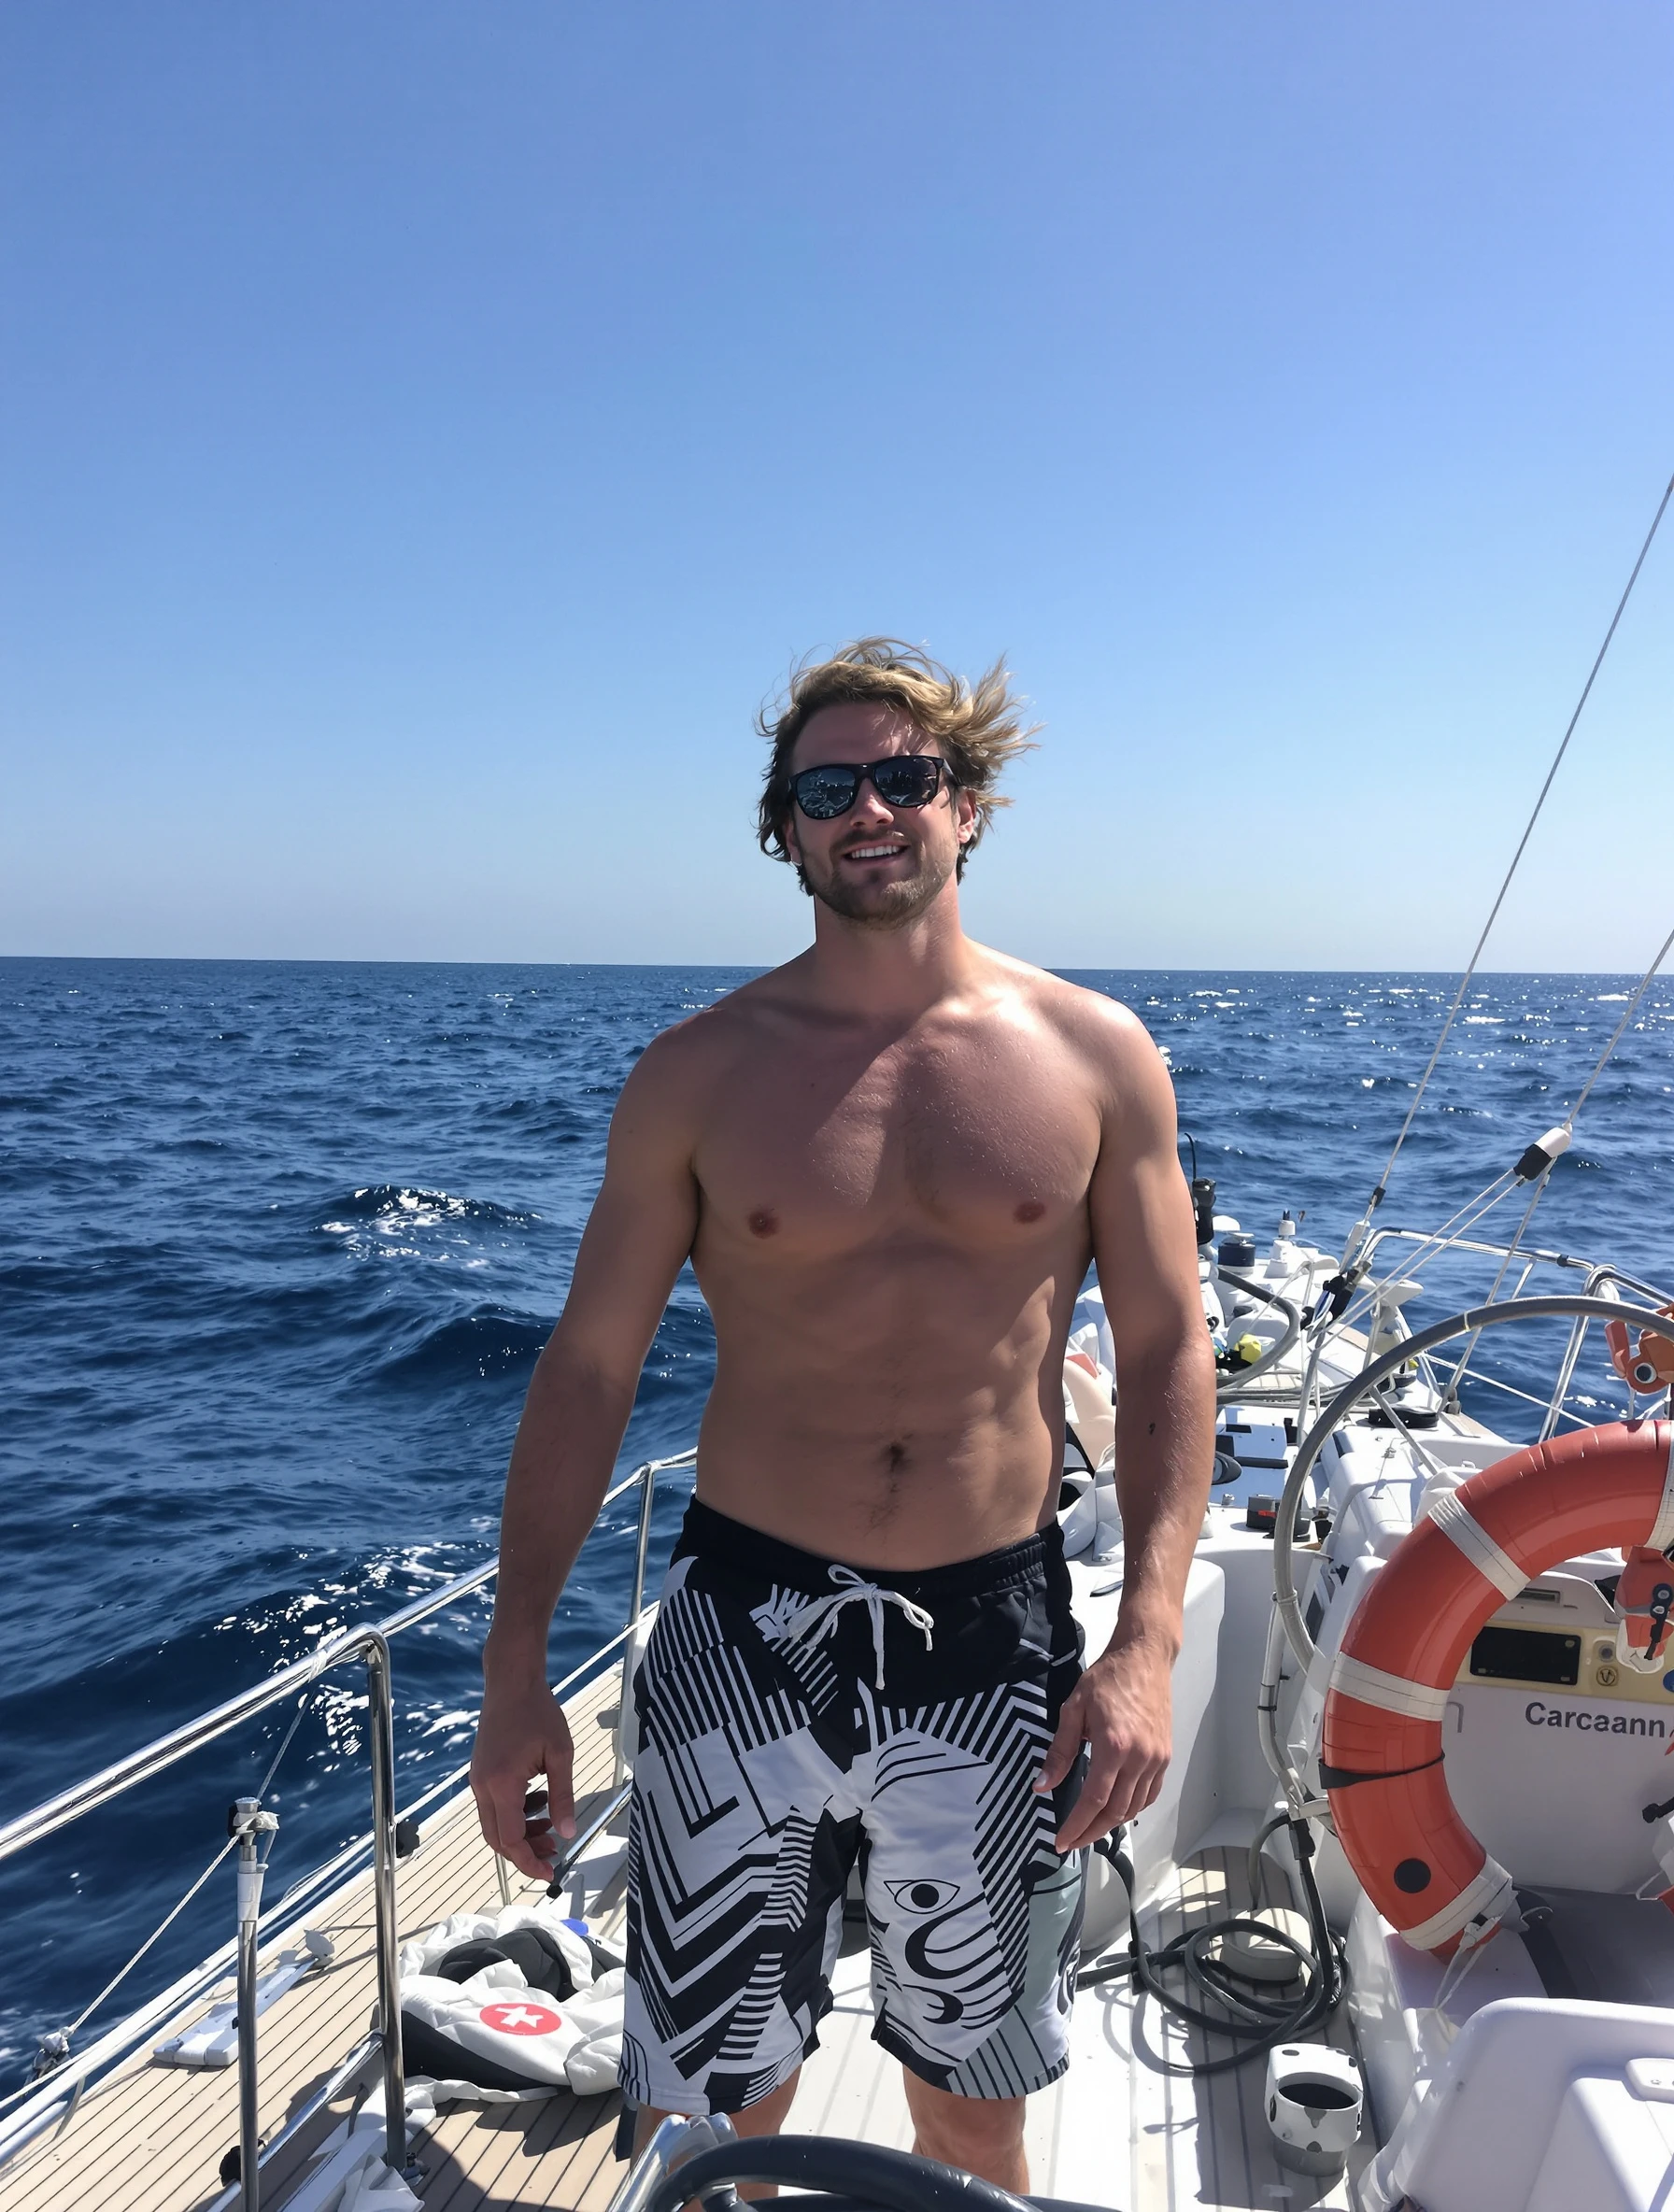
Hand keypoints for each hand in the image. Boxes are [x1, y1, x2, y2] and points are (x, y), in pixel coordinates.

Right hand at [470, 1674, 576, 1880]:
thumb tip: (568, 1832)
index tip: (550, 1872)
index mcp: (502, 1785)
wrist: (511, 1682)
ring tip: (550, 1828)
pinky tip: (538, 1801)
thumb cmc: (538, 1711)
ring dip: (520, 1833)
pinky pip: (493, 1806)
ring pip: (494, 1824)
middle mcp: (483, 1787)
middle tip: (553, 1854)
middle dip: (525, 1852)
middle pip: (497, 1838)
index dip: (529, 1861)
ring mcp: (479, 1779)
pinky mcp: (481, 1772)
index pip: (511, 1839)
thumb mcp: (560, 1754)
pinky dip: (514, 1814)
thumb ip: (563, 1795)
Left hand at [1035, 1642, 1172, 1851]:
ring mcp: (1156, 1759)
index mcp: (1114, 1746)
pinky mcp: (1165, 1757)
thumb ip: (1059, 1751)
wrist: (1145, 1658)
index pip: (1094, 1800)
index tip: (1061, 1842)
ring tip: (1089, 1830)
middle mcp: (1140, 1758)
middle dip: (1091, 1833)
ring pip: (1134, 1808)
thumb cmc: (1107, 1678)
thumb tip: (1042, 1786)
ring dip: (1111, 1824)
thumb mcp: (1074, 1708)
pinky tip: (1116, 1810)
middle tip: (1071, 1843)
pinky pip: (1149, 1795)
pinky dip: (1132, 1809)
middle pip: (1116, 1811)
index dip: (1077, 1826)